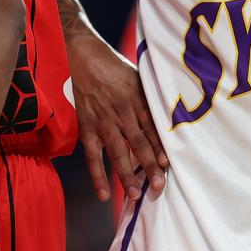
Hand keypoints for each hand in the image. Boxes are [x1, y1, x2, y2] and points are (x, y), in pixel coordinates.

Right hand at [68, 33, 167, 201]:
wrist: (82, 55)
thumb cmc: (113, 66)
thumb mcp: (137, 76)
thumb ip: (148, 98)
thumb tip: (165, 117)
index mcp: (137, 98)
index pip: (152, 128)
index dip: (160, 147)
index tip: (168, 164)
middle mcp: (122, 111)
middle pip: (138, 143)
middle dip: (150, 167)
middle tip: (160, 187)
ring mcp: (103, 120)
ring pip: (118, 152)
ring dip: (127, 175)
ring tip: (135, 195)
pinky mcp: (86, 126)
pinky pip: (92, 155)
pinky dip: (98, 176)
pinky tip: (104, 194)